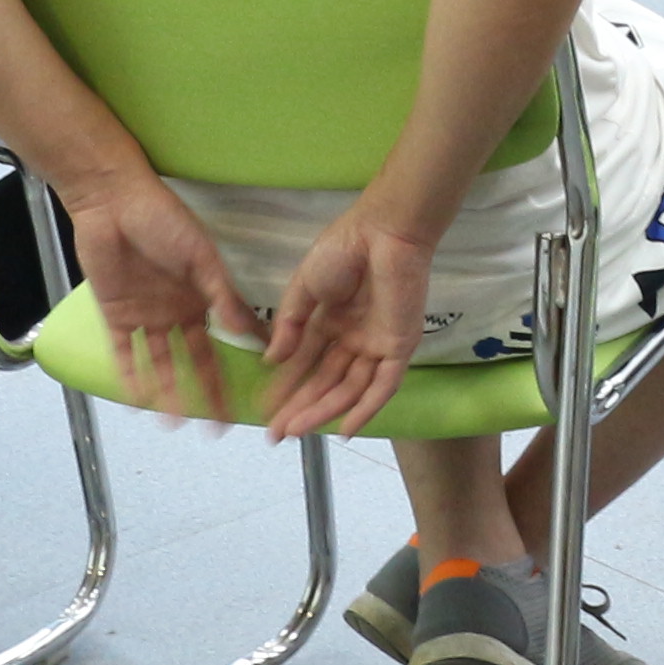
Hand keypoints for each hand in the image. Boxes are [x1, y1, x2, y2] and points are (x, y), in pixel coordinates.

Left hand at [73, 171, 261, 425]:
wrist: (115, 204)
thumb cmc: (166, 221)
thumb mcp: (202, 257)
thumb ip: (223, 296)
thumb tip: (249, 333)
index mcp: (202, 299)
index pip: (221, 344)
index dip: (230, 371)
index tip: (243, 399)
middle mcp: (176, 314)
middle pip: (191, 363)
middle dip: (202, 394)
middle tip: (211, 428)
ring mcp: (146, 317)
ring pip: (159, 364)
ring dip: (166, 392)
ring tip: (174, 423)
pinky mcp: (116, 317)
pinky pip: (125, 354)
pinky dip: (132, 375)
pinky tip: (138, 400)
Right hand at [254, 200, 438, 445]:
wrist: (382, 231)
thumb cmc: (342, 249)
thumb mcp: (304, 287)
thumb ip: (290, 325)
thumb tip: (271, 361)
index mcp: (331, 321)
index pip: (306, 363)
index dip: (286, 388)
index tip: (263, 411)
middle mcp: (354, 337)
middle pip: (326, 381)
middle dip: (301, 407)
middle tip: (275, 433)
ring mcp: (377, 343)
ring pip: (350, 388)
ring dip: (324, 411)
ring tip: (295, 431)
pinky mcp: (400, 345)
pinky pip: (384, 385)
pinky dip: (367, 409)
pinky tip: (344, 430)